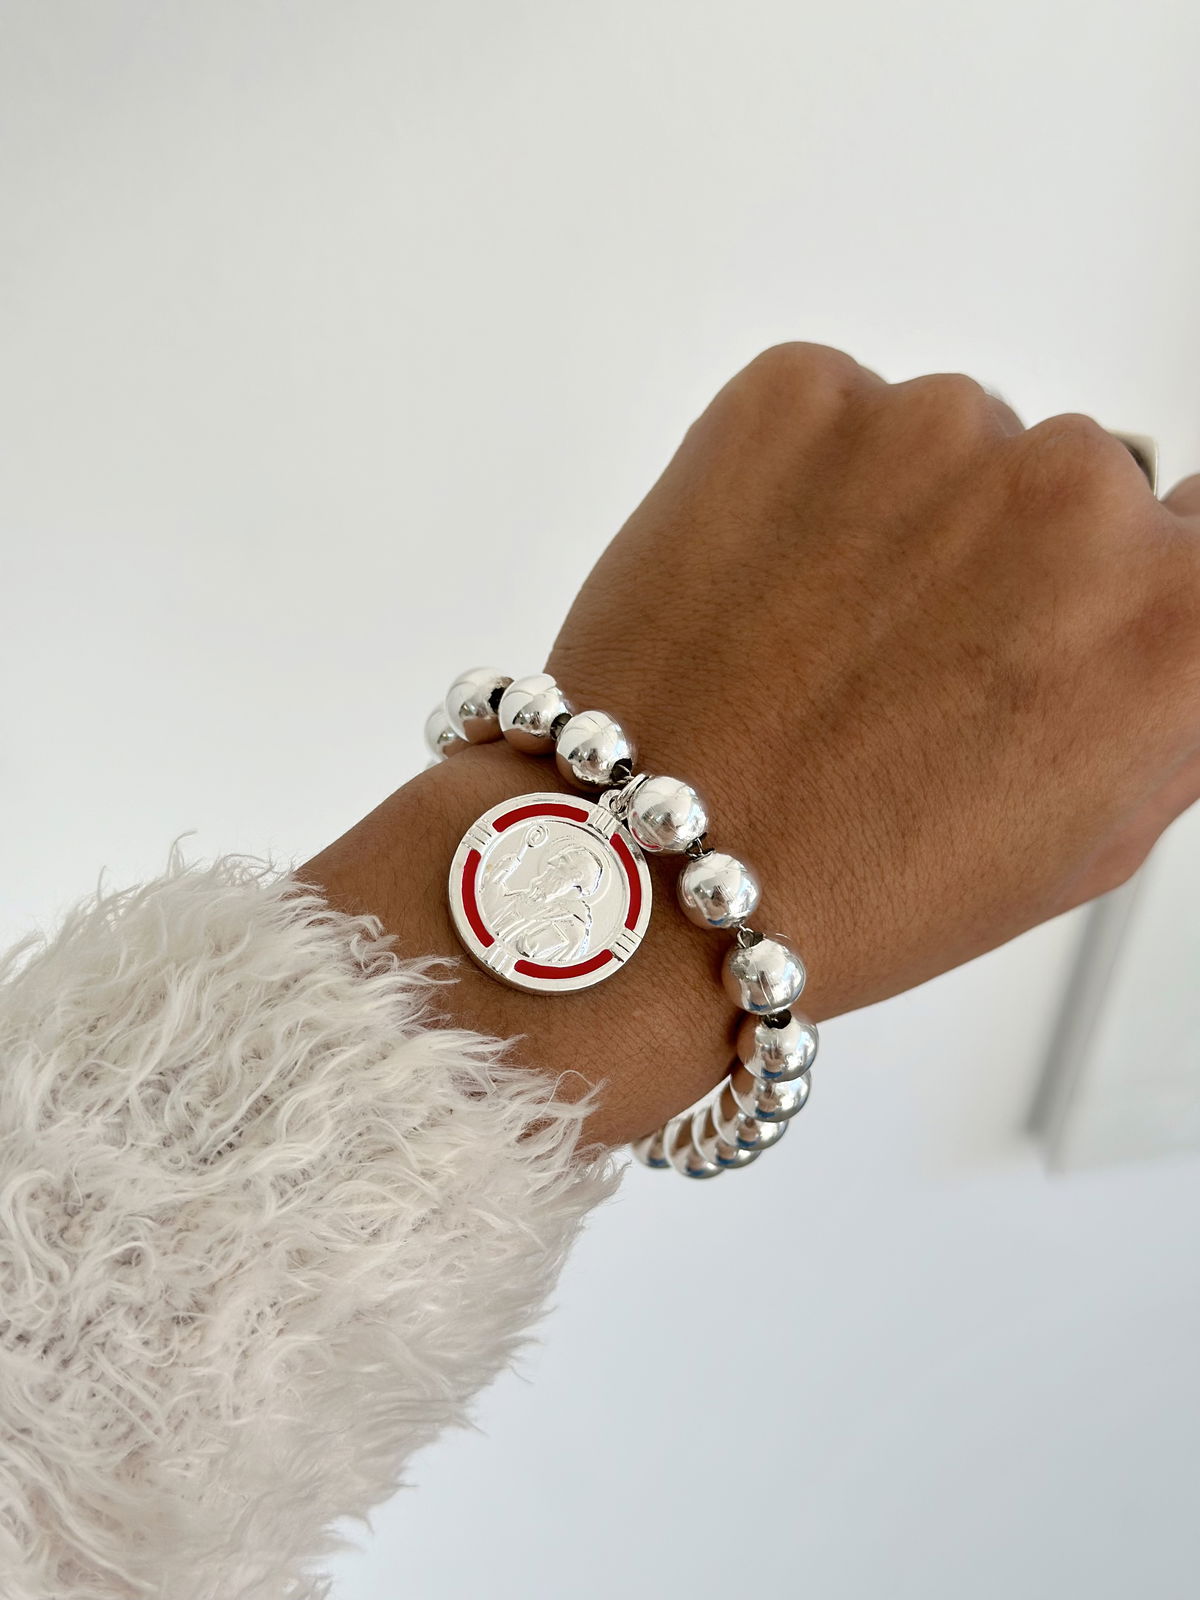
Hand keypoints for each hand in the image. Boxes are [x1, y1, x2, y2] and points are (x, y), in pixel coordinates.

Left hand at [305, 344, 1199, 1145]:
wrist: (652, 865)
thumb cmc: (859, 879)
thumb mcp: (1091, 834)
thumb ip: (1170, 695)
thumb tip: (1179, 596)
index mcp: (1178, 614)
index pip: (1197, 531)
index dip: (1117, 588)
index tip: (1058, 624)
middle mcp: (1078, 492)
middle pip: (1075, 483)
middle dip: (1009, 560)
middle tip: (914, 666)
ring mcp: (933, 427)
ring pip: (948, 447)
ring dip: (902, 518)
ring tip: (823, 641)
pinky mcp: (801, 392)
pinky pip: (836, 418)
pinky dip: (806, 484)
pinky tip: (768, 591)